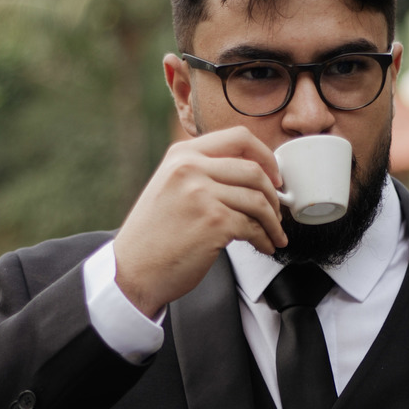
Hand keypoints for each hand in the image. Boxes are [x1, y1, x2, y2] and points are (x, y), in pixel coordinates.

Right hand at [113, 129, 287, 318]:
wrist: (132, 271)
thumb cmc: (153, 236)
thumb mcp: (169, 187)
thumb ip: (201, 172)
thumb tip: (249, 173)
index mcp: (182, 155)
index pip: (239, 138)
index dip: (265, 156)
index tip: (274, 176)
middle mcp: (191, 168)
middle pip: (254, 170)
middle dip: (273, 195)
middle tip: (277, 212)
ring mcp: (202, 194)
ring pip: (258, 200)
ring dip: (273, 221)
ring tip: (273, 234)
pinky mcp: (213, 222)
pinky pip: (253, 227)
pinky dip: (265, 239)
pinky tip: (263, 246)